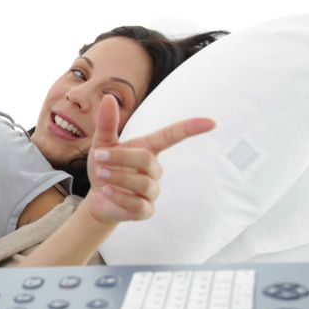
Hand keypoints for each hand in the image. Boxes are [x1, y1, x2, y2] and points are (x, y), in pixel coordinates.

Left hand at [84, 95, 215, 225]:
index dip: (191, 129)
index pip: (173, 136)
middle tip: (98, 157)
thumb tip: (108, 97)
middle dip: (120, 157)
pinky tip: (106, 192)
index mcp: (148, 149)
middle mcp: (155, 170)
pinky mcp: (145, 210)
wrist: (97, 198)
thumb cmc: (104, 167)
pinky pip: (137, 204)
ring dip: (117, 177)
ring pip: (142, 183)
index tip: (211, 123)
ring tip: (100, 173)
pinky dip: (119, 197)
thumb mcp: (102, 144)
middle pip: (146, 160)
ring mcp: (152, 191)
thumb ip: (107, 124)